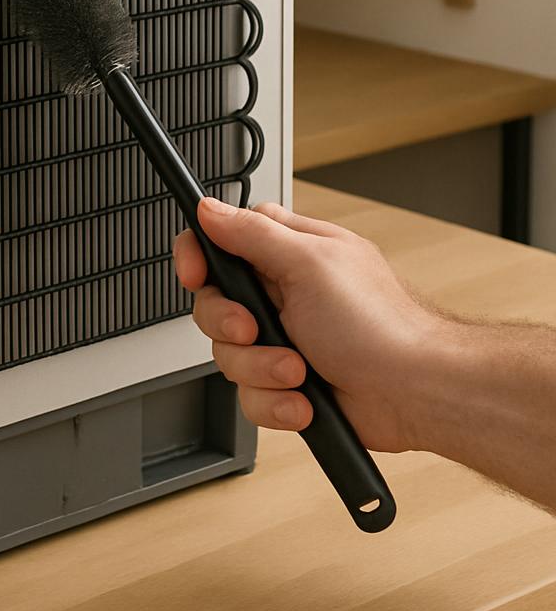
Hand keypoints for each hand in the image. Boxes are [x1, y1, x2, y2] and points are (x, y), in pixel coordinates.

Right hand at [174, 199, 442, 453]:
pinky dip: (275, 402)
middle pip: (213, 304)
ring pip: (228, 357)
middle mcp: (281, 294)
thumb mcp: (310, 263)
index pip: (220, 241)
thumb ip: (252, 233)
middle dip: (230, 325)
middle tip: (255, 328)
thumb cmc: (380, 324)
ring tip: (298, 370)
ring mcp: (283, 340)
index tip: (197, 275)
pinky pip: (249, 396)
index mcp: (286, 252)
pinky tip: (305, 398)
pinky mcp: (286, 383)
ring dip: (261, 369)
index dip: (198, 257)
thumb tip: (209, 209)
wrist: (413, 393)